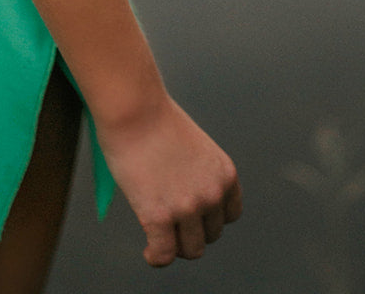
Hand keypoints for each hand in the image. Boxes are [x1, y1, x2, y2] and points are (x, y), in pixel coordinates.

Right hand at [98, 94, 242, 267]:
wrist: (134, 107)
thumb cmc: (154, 118)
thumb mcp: (192, 146)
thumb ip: (196, 174)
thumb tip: (182, 198)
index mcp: (225, 173)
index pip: (230, 214)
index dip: (210, 218)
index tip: (194, 217)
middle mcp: (213, 193)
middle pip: (210, 235)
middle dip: (192, 232)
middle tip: (171, 226)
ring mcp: (188, 207)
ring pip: (190, 250)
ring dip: (175, 247)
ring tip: (160, 239)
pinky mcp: (160, 217)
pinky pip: (164, 255)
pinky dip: (156, 257)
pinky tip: (148, 252)